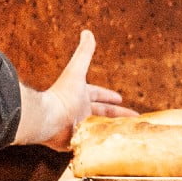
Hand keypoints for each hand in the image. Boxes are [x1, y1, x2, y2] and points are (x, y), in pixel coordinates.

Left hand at [19, 30, 136, 148]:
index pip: (97, 95)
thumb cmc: (63, 95)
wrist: (48, 119)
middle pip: (102, 114)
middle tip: (133, 119)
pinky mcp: (72, 143)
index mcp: (79, 96)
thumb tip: (87, 32)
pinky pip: (89, 144)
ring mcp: (76, 128)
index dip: (109, 96)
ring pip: (97, 129)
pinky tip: (109, 148)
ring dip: (110, 130)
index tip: (121, 99)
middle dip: (117, 116)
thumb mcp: (77, 71)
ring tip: (127, 133)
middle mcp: (78, 112)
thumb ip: (83, 53)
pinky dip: (99, 144)